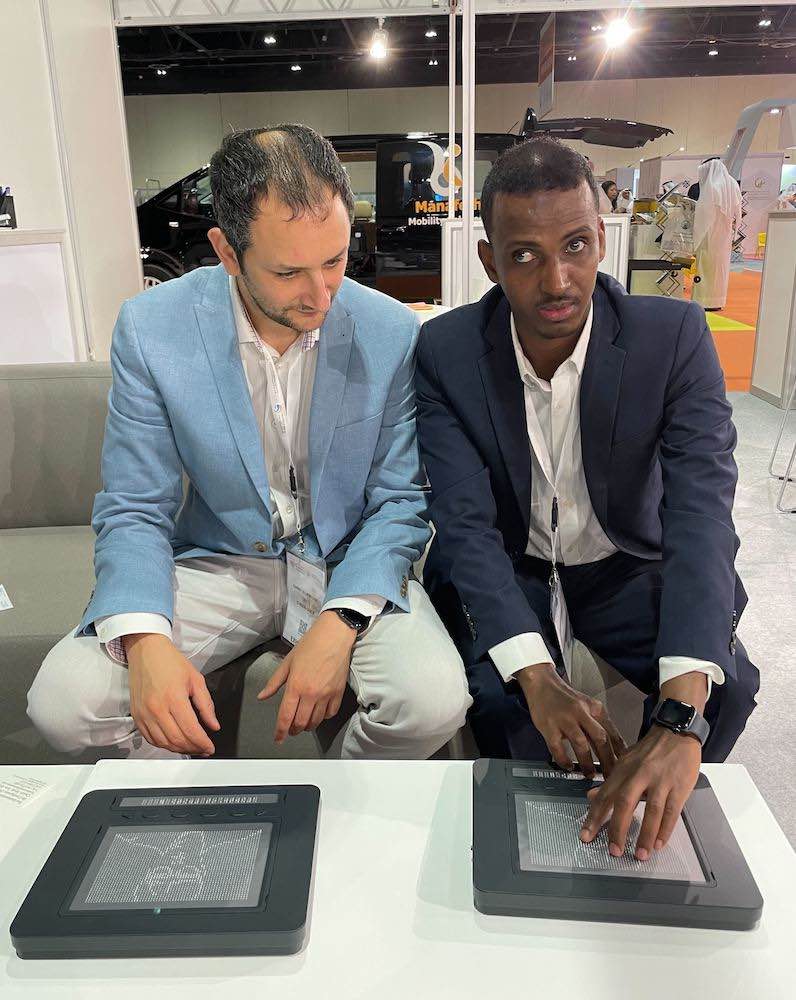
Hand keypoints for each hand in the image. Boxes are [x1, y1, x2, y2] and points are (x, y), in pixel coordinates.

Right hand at [125, 633, 219, 755]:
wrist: (146, 651)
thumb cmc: (170, 662)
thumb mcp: (196, 679)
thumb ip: (206, 705)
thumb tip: (213, 725)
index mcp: (174, 698)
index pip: (191, 731)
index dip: (203, 743)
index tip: (210, 748)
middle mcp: (157, 708)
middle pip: (177, 740)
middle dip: (193, 749)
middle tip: (203, 749)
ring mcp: (144, 714)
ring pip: (163, 743)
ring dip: (179, 749)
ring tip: (191, 747)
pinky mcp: (136, 715)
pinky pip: (150, 738)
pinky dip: (163, 744)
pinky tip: (174, 742)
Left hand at [257, 611, 356, 743]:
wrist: (333, 636)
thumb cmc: (309, 646)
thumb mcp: (287, 662)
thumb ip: (274, 682)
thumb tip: (262, 696)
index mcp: (295, 686)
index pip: (285, 716)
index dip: (280, 732)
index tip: (278, 739)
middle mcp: (311, 693)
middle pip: (300, 723)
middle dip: (293, 730)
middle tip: (290, 729)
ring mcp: (326, 694)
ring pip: (316, 721)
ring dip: (307, 726)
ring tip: (303, 723)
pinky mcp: (338, 693)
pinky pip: (330, 714)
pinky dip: (323, 718)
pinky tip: (318, 713)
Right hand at [516, 662, 626, 778]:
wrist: (542, 684)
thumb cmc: (566, 698)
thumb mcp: (587, 706)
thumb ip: (598, 725)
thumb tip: (613, 749)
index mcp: (595, 708)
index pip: (612, 732)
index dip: (619, 751)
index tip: (625, 765)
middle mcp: (581, 712)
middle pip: (600, 739)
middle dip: (607, 760)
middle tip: (610, 775)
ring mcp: (564, 719)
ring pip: (581, 744)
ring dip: (587, 763)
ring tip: (589, 774)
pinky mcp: (548, 726)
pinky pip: (557, 748)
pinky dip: (564, 760)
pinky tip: (568, 767)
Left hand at [580, 724, 701, 859]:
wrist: (677, 732)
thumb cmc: (649, 751)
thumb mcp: (625, 762)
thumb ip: (609, 782)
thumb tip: (590, 797)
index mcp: (623, 770)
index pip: (605, 796)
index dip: (594, 817)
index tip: (586, 836)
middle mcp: (639, 775)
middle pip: (625, 803)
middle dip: (617, 829)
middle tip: (613, 852)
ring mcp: (660, 781)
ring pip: (651, 811)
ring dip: (645, 836)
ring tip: (640, 856)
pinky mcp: (679, 786)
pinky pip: (671, 811)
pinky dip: (665, 829)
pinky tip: (659, 844)